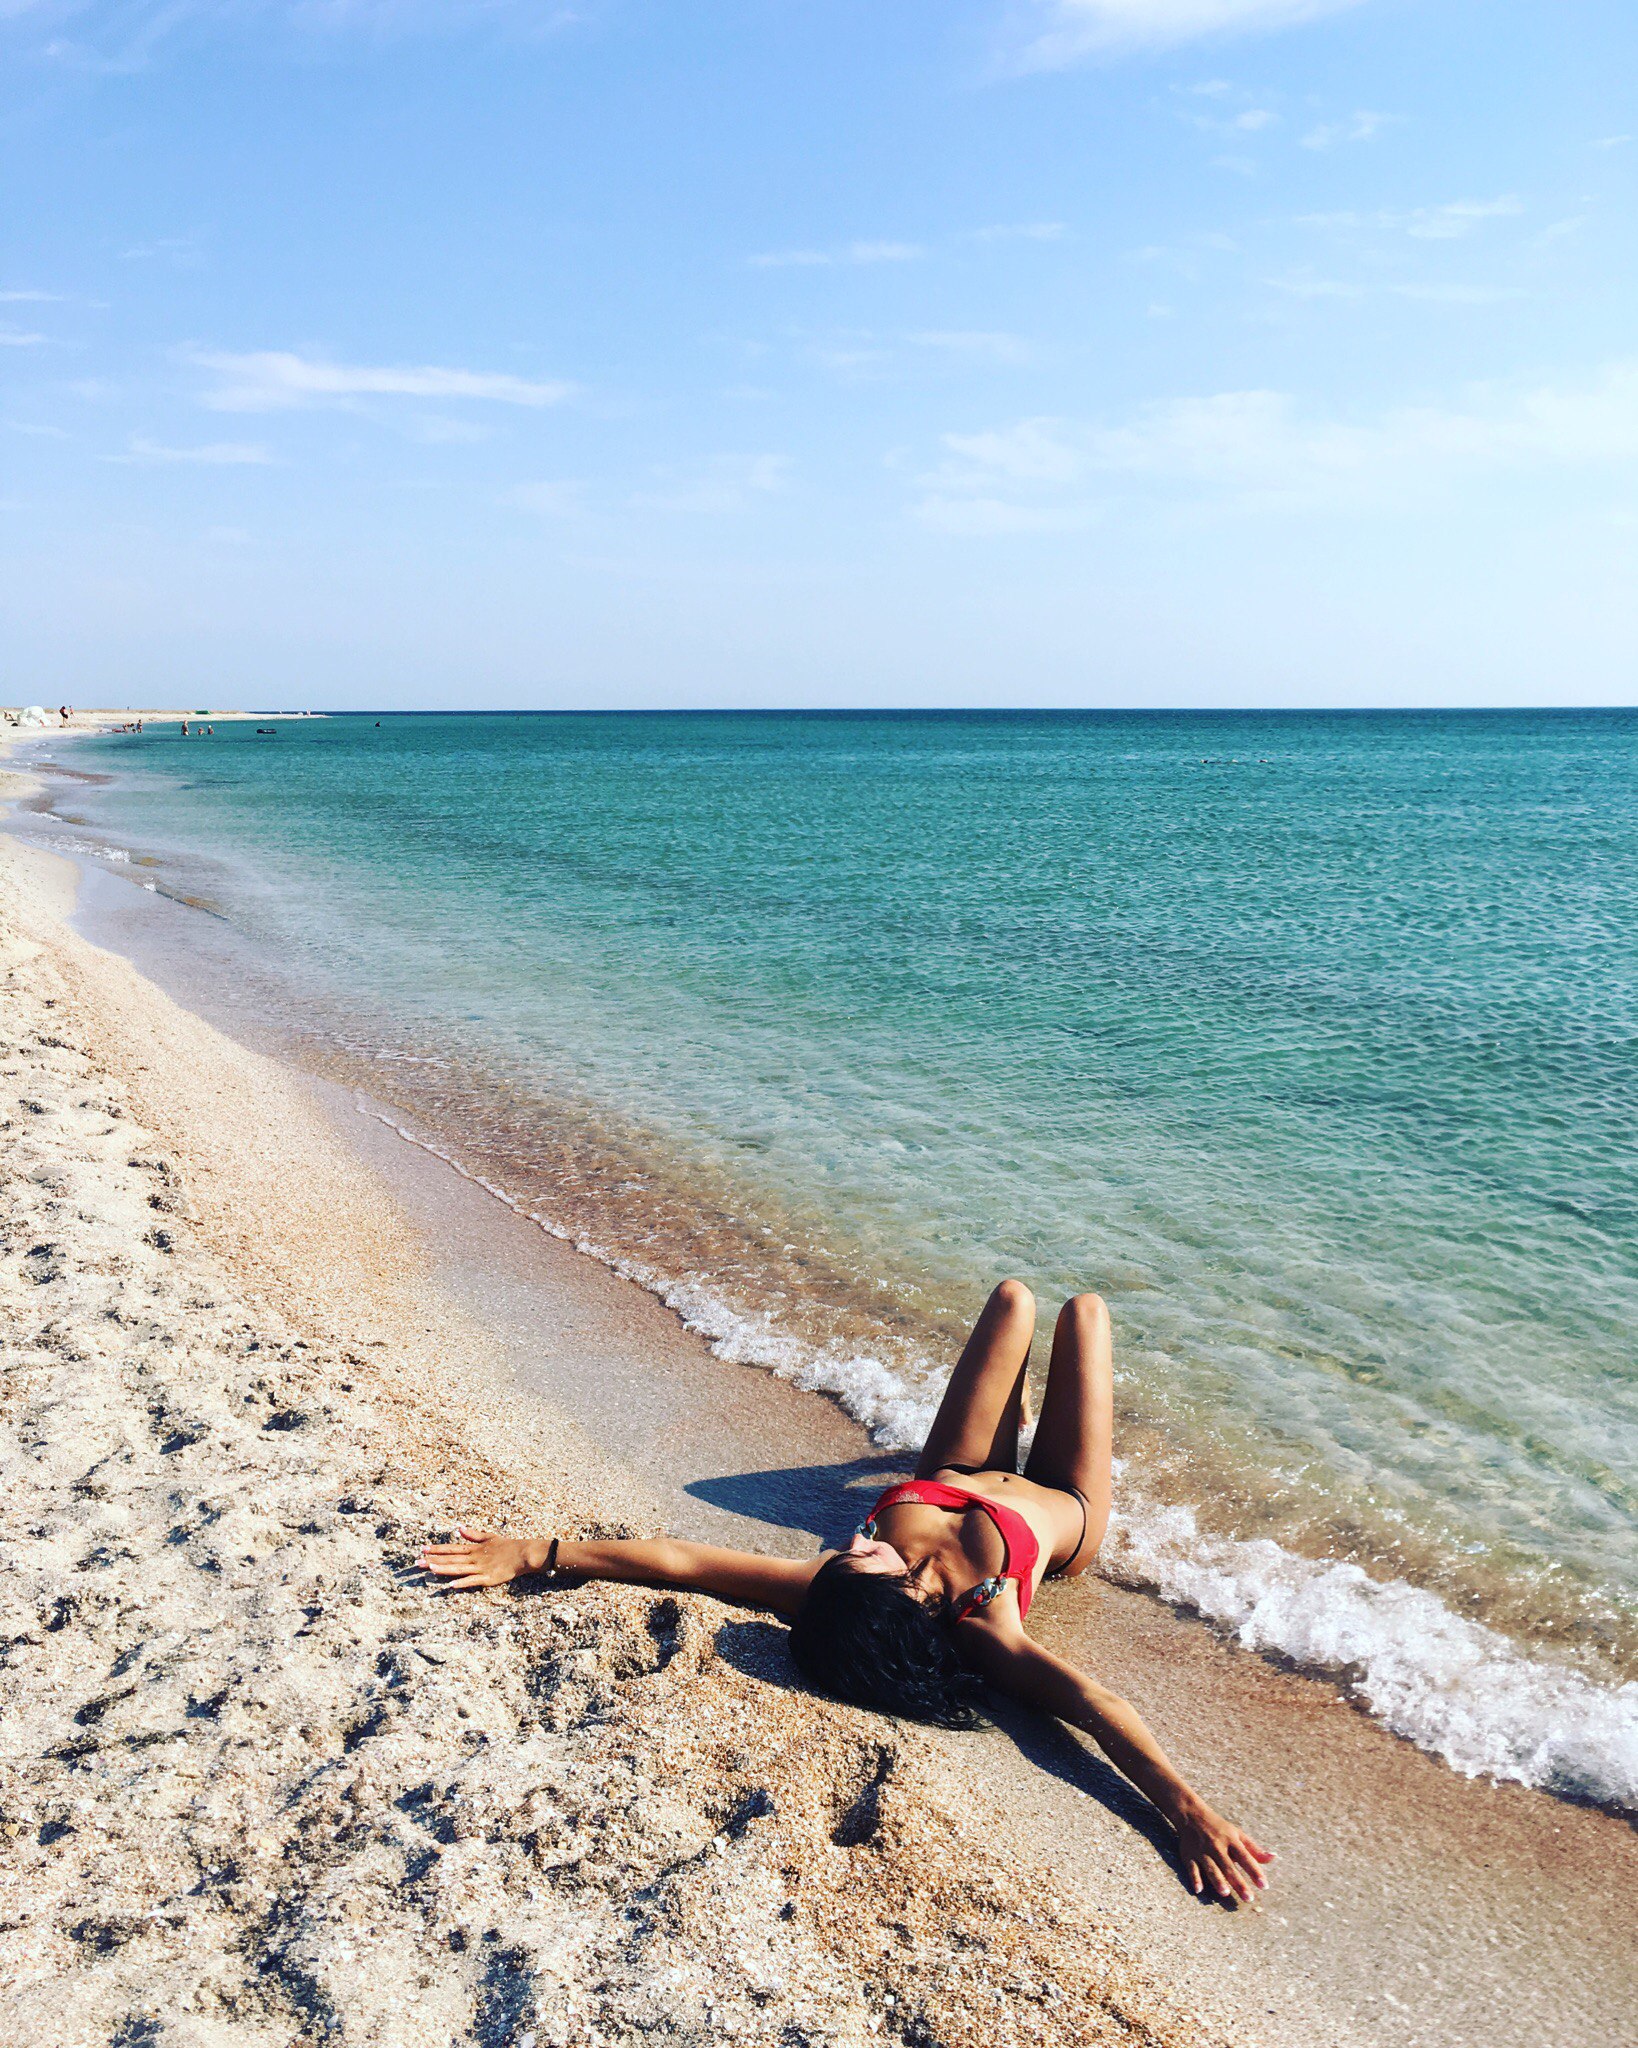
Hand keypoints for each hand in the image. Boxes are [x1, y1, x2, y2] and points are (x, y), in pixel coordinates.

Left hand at [417, 1526, 540, 1590]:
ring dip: (444, 1569)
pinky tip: (451, 1585)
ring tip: (430, 1568)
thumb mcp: (488, 1537)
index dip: (437, 1549)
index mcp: (474, 1549)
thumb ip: (473, 1534)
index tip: (423, 1548)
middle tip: (417, 1562)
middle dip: (434, 1560)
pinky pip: (472, 1581)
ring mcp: (480, 1568)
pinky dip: (462, 1583)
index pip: (452, 1548)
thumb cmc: (507, 1546)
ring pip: (458, 1569)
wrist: (522, 1554)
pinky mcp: (488, 1579)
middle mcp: (474, 1558)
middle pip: (451, 1559)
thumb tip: (459, 1527)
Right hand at [1174, 1803, 1274, 1903]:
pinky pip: (1192, 1867)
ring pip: (1211, 1867)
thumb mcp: (1238, 1834)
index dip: (1254, 1871)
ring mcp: (1202, 1851)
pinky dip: (1194, 1878)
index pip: (1245, 1857)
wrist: (1191, 1814)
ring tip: (1225, 1893)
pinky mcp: (1189, 1855)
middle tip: (1248, 1898)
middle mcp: (1217, 1846)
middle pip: (1228, 1865)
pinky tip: (1199, 1889)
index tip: (1264, 1885)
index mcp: (1230, 1840)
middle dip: (1238, 1882)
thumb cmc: (1219, 1828)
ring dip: (1217, 1879)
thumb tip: (1273, 1858)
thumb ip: (1254, 1849)